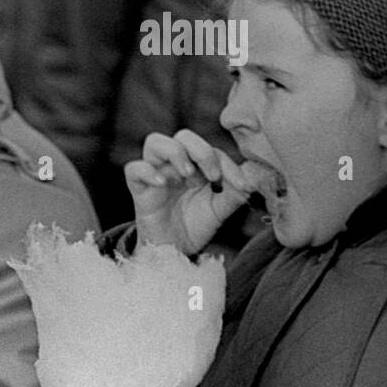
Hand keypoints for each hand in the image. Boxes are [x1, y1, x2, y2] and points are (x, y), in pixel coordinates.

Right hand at [124, 130, 252, 254]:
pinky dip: (148, 171)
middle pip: (183, 136)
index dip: (228, 164)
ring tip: (188, 175)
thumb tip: (253, 178)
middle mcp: (174, 165)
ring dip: (175, 153)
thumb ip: (235, 192)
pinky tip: (163, 184)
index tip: (242, 186)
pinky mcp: (139, 188)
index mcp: (196, 165)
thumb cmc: (195, 225)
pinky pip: (134, 169)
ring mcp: (155, 174)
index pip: (211, 149)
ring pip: (155, 142)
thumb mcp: (221, 209)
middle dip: (202, 152)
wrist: (175, 250)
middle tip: (213, 177)